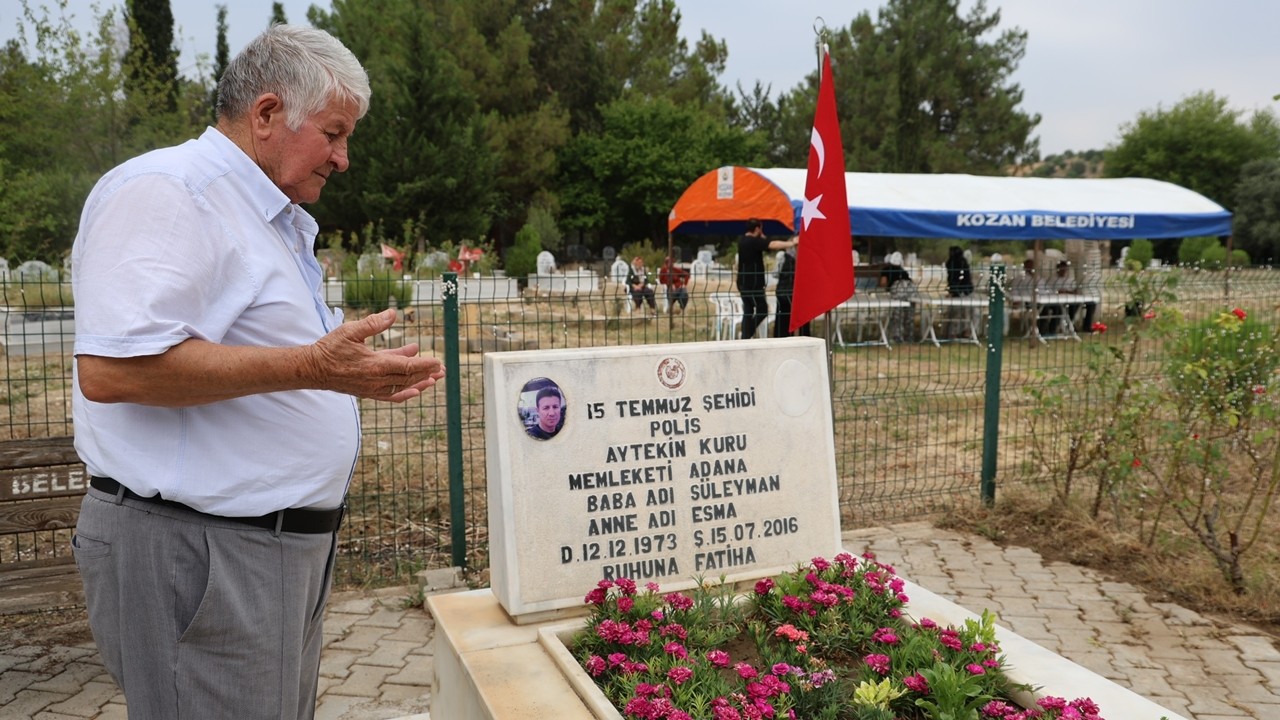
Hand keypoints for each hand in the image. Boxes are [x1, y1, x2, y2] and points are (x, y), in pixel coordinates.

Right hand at [307, 309, 445, 401]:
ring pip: (402, 388)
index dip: (425, 364)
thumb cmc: (330, 348)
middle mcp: (376, 380)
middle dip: (428, 374)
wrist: (313, 369)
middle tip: (443, 369)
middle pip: (409, 378)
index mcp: (375, 364)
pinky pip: (391, 396)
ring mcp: (372, 388)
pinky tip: (415, 391)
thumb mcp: (351, 330)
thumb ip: (374, 323)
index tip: (438, 361)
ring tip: (435, 379)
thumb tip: (392, 313)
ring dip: (420, 384)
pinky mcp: (368, 393)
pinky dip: (405, 395)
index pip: (407, 366)